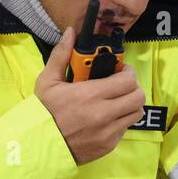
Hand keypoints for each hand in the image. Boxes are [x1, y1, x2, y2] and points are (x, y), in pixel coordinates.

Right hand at [35, 25, 146, 164]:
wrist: (38, 146)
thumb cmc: (43, 111)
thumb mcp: (48, 81)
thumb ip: (61, 55)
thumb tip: (71, 32)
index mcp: (91, 95)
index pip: (128, 81)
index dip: (129, 73)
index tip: (122, 70)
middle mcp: (104, 114)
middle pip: (138, 97)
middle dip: (133, 88)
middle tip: (122, 85)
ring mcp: (108, 132)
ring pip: (136, 113)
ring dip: (130, 104)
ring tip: (117, 101)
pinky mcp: (109, 145)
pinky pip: (125, 129)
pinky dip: (120, 121)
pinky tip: (107, 117)